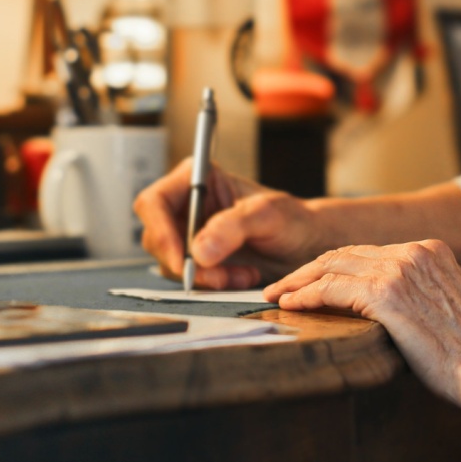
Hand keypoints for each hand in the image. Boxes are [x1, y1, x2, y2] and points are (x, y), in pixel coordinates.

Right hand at [133, 161, 322, 287]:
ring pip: (170, 261)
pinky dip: (211, 283)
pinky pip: (188, 277)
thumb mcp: (268, 215)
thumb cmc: (292, 220)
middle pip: (156, 236)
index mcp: (198, 178)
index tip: (182, 261)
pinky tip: (241, 277)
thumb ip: (233, 226)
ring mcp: (189, 232)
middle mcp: (187, 204)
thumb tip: (198, 251)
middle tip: (219, 277)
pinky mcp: (196, 258)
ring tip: (243, 275)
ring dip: (203, 276)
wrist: (305, 246)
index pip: (154, 201)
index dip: (160, 231)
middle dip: (185, 262)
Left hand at [263, 240, 460, 404]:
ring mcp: (399, 269)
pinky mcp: (385, 293)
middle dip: (310, 268)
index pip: (370, 251)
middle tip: (284, 284)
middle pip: (346, 252)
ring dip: (299, 280)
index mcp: (432, 250)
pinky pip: (331, 289)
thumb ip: (435, 290)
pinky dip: (306, 295)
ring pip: (332, 265)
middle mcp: (414, 251)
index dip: (337, 265)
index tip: (316, 279)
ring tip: (278, 293)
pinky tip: (290, 304)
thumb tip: (416, 302)